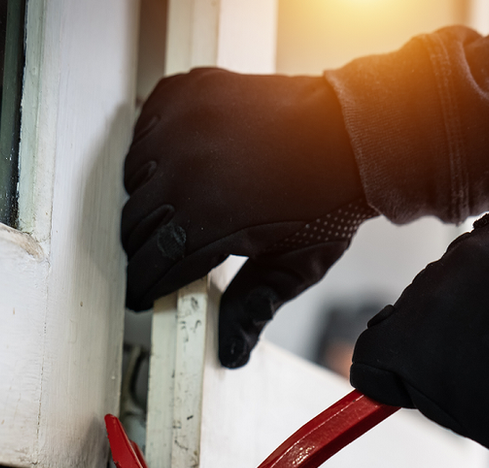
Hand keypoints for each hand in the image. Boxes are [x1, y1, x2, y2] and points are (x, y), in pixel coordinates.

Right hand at [123, 68, 374, 366]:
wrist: (353, 133)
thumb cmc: (329, 200)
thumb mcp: (294, 265)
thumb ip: (252, 307)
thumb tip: (230, 352)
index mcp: (208, 220)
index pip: (149, 265)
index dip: (144, 287)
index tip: (143, 293)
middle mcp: (186, 170)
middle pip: (134, 224)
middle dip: (145, 247)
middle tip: (166, 252)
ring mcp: (184, 126)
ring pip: (134, 175)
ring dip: (149, 195)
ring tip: (179, 204)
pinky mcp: (188, 94)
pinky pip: (146, 126)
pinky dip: (155, 145)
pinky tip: (179, 159)